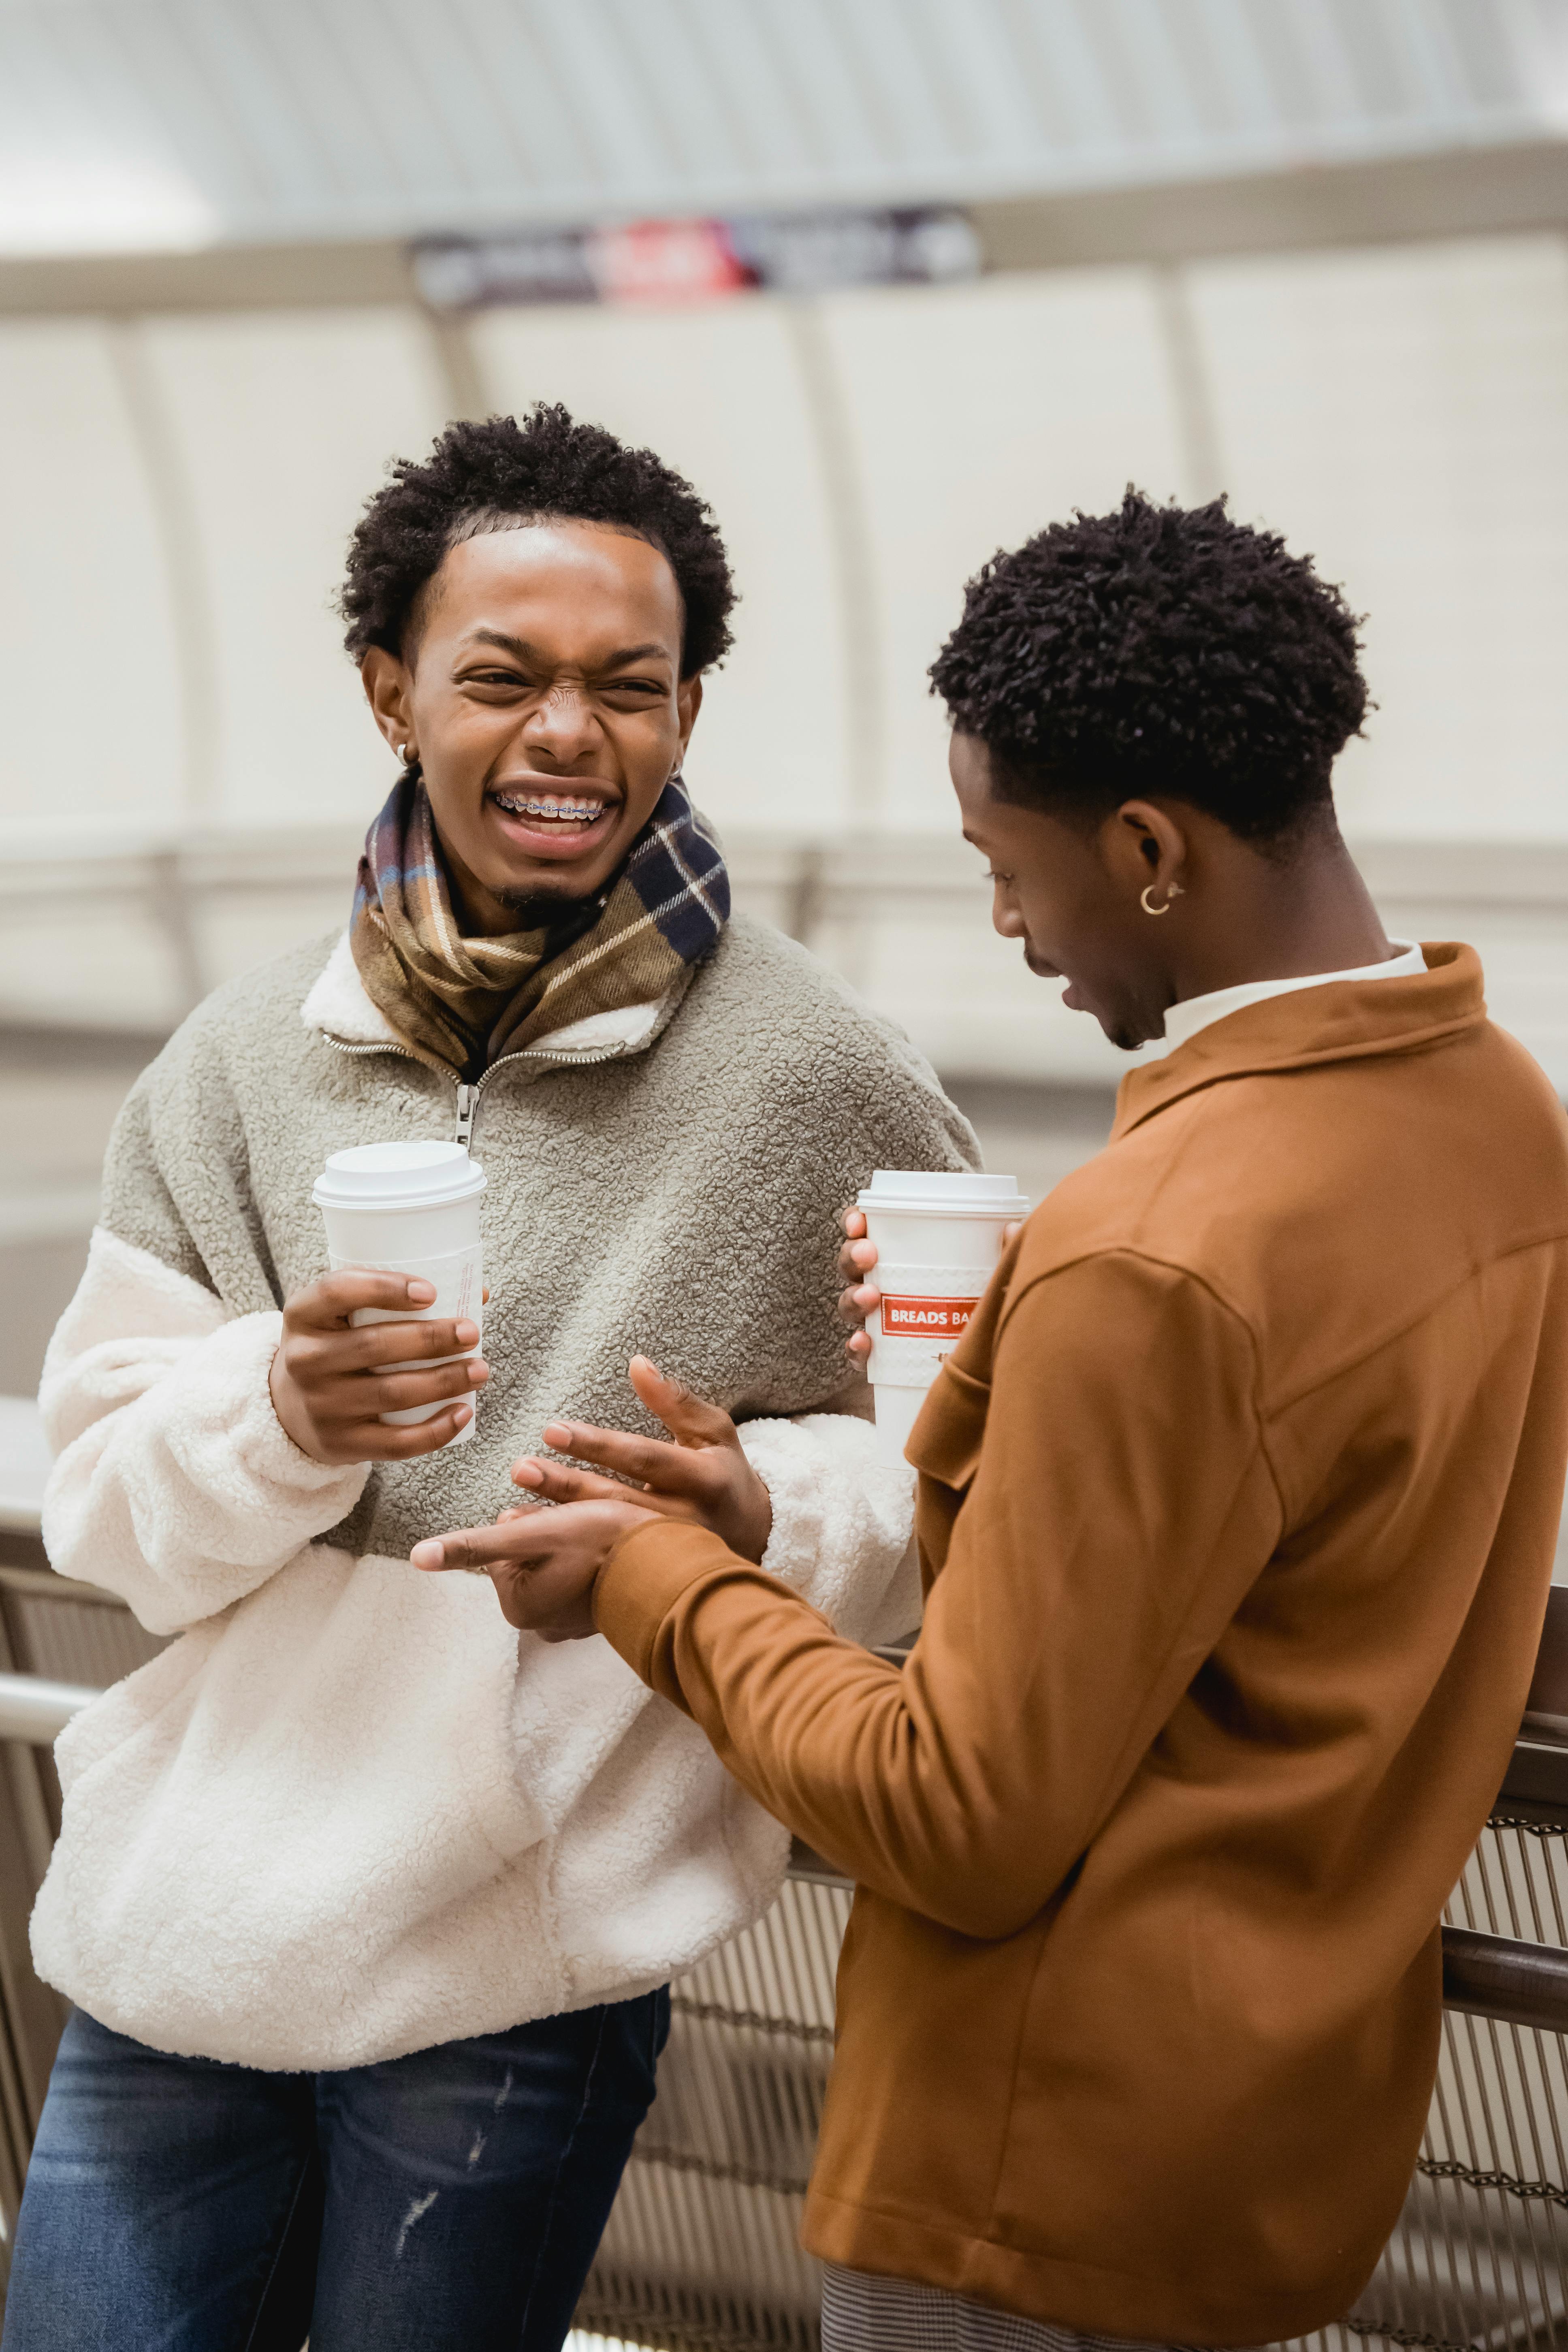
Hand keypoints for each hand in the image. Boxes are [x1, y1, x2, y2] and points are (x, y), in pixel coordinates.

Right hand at [269, 1272, 488, 1464]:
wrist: (290, 1408)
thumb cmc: (335, 1347)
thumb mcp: (341, 1316)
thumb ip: (392, 1299)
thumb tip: (476, 1293)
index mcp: (303, 1315)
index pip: (338, 1291)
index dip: (384, 1288)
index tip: (430, 1292)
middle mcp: (305, 1360)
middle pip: (374, 1345)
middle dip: (431, 1338)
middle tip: (471, 1333)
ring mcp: (321, 1406)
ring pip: (392, 1393)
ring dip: (444, 1381)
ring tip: (480, 1370)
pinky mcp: (340, 1444)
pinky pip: (395, 1443)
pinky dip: (436, 1430)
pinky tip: (464, 1412)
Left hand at [411, 1496, 653, 1639]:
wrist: (675, 1566)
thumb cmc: (605, 1544)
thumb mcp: (532, 1533)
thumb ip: (475, 1544)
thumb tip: (418, 1556)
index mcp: (518, 1606)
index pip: (504, 1543)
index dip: (530, 1519)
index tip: (558, 1520)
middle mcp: (540, 1623)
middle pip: (527, 1552)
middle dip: (548, 1530)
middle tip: (580, 1525)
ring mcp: (571, 1622)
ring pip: (555, 1559)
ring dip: (569, 1539)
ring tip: (598, 1534)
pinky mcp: (598, 1614)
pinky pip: (580, 1574)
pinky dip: (590, 1557)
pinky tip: (612, 1549)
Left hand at [511, 1356, 772, 1563]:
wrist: (754, 1537)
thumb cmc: (725, 1473)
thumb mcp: (714, 1431)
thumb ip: (676, 1400)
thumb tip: (637, 1363)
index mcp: (702, 1479)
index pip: (643, 1457)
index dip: (598, 1445)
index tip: (552, 1430)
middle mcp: (685, 1520)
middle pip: (616, 1501)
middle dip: (565, 1486)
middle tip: (520, 1467)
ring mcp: (667, 1553)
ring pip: (605, 1539)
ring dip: (556, 1525)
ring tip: (510, 1515)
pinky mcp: (652, 1574)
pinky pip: (601, 1565)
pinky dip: (564, 1557)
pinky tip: (528, 1547)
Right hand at [837, 1200, 1023, 1365]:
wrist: (986, 1365)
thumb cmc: (983, 1304)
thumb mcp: (991, 1276)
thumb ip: (1001, 1255)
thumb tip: (1014, 1228)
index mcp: (903, 1258)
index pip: (870, 1233)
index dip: (856, 1223)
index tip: (859, 1221)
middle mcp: (885, 1285)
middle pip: (854, 1266)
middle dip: (853, 1256)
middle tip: (868, 1255)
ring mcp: (881, 1321)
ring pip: (851, 1305)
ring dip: (854, 1297)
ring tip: (871, 1296)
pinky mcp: (882, 1357)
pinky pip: (859, 1353)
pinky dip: (856, 1348)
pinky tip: (864, 1343)